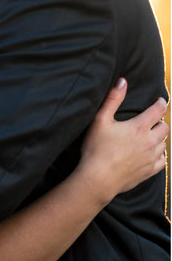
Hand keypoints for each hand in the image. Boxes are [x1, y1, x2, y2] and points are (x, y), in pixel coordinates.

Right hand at [77, 78, 167, 204]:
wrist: (99, 178)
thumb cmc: (96, 149)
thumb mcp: (100, 120)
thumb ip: (113, 99)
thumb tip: (122, 81)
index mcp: (139, 127)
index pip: (158, 110)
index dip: (160, 103)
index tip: (160, 101)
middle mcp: (150, 141)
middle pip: (165, 127)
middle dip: (160, 122)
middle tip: (153, 121)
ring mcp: (151, 157)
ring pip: (164, 144)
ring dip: (159, 138)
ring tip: (150, 137)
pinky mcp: (149, 171)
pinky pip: (162, 161)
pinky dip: (159, 156)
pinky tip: (152, 155)